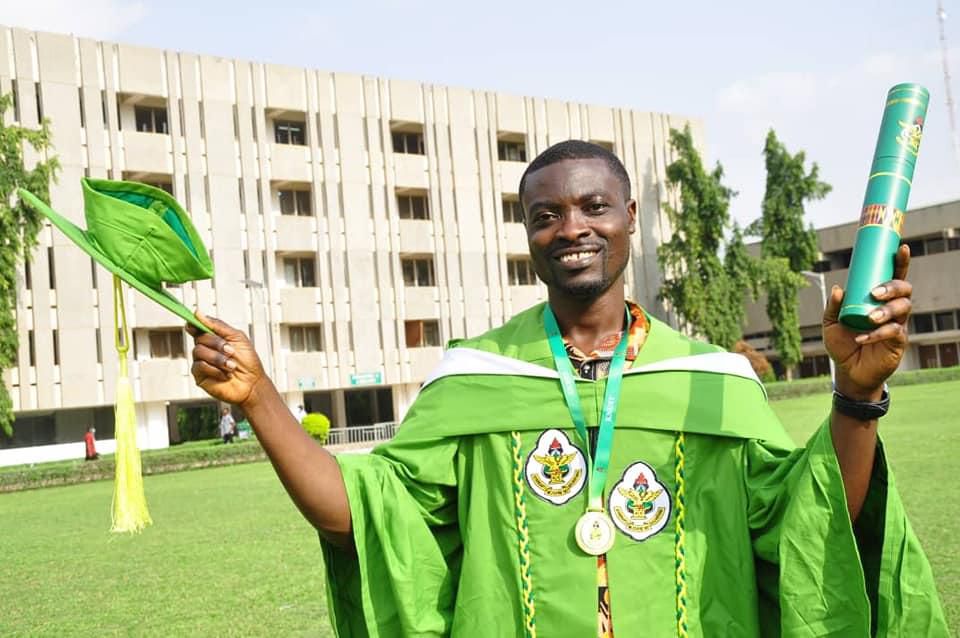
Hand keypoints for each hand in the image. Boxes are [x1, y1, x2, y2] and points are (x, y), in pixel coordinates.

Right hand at [187, 310, 268, 407]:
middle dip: (216, 343)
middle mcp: (206, 349)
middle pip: (199, 338)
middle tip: (231, 351)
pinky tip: (225, 374)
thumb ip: (217, 325)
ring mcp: (201, 362)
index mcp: (214, 338)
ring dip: (218, 358)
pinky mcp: (200, 375)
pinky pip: (199, 366)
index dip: (194, 324)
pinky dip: (214, 369)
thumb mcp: (237, 337)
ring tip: (231, 366)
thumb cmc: (248, 361)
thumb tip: (198, 313)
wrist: (252, 384)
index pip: (198, 328)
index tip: (193, 324)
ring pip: (198, 351)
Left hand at [823, 245, 911, 399]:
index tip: (901, 247)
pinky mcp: (898, 342)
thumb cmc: (842, 344)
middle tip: (876, 292)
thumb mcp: (830, 324)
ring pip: (903, 309)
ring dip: (886, 310)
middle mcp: (892, 309)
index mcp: (878, 300)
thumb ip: (833, 307)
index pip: (893, 277)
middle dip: (893, 287)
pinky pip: (894, 332)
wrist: (848, 371)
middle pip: (905, 290)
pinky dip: (878, 333)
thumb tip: (838, 288)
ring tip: (870, 318)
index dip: (900, 262)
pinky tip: (863, 337)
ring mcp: (897, 324)